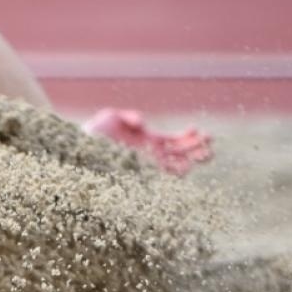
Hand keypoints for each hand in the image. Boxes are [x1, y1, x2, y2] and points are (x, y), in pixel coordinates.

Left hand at [84, 108, 212, 176]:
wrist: (78, 149)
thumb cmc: (93, 133)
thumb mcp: (111, 118)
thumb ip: (128, 117)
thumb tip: (142, 122)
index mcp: (147, 141)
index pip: (173, 141)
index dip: (188, 137)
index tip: (200, 131)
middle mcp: (149, 154)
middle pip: (179, 153)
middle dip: (197, 148)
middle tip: (212, 143)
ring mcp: (145, 164)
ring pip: (174, 164)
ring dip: (191, 159)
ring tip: (207, 154)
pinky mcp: (139, 171)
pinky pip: (160, 174)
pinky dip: (174, 170)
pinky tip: (186, 166)